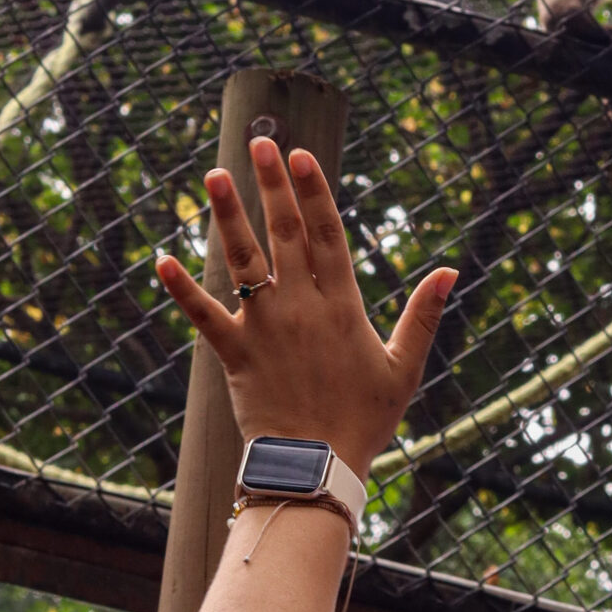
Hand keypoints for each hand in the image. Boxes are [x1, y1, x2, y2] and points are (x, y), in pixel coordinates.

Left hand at [155, 142, 454, 479]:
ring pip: (244, 262)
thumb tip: (450, 271)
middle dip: (273, 185)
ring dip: (228, 217)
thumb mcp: (403, 369)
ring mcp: (265, 329)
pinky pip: (203, 315)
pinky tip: (161, 258)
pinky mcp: (234, 355)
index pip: (327, 236)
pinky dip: (181, 288)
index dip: (314, 192)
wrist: (317, 468)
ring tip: (215, 175)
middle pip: (285, 234)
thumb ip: (422, 316)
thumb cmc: (363, 421)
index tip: (302, 156)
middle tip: (260, 143)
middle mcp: (301, 309)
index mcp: (343, 308)